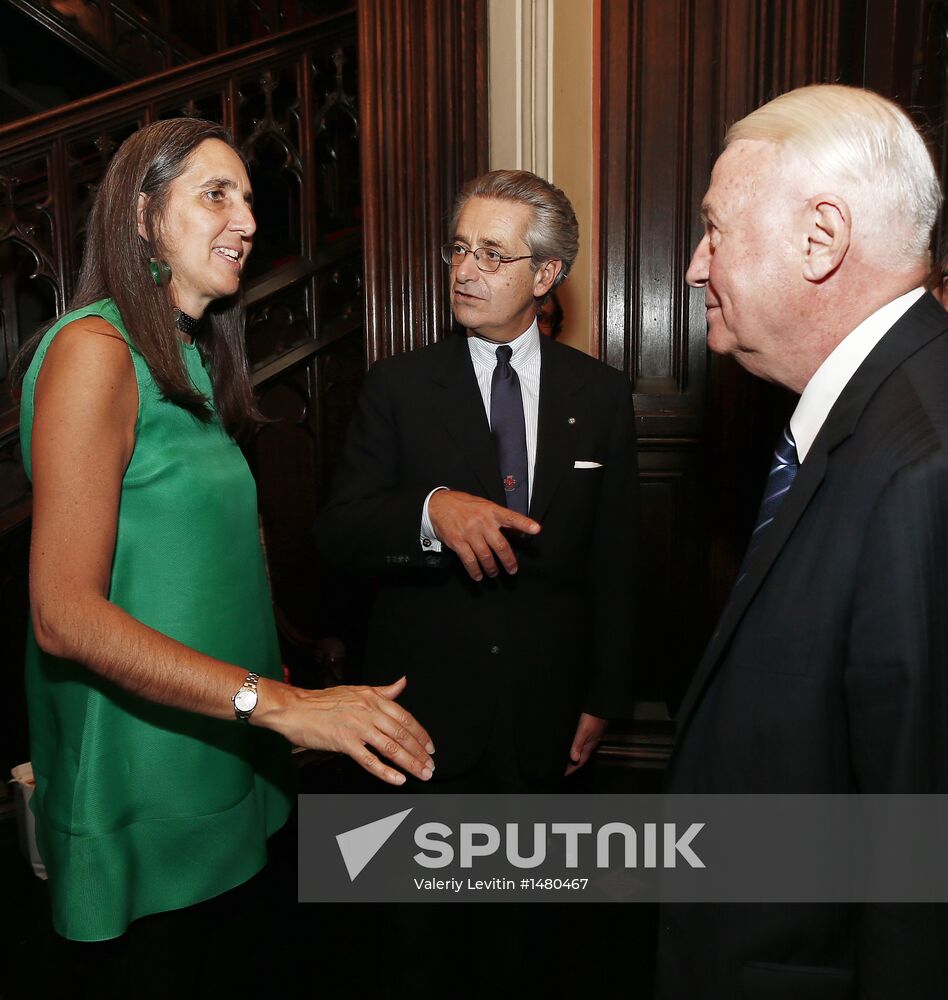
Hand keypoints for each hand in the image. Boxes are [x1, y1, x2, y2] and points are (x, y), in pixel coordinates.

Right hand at [265, 676, 434, 785]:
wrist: (295, 708)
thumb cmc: (324, 701)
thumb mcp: (357, 690)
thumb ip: (383, 690)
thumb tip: (402, 683)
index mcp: (374, 698)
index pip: (405, 718)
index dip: (421, 734)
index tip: (430, 747)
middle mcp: (369, 711)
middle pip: (402, 734)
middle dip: (420, 752)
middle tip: (430, 765)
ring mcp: (358, 727)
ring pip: (391, 748)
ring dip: (410, 763)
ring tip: (421, 773)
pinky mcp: (345, 742)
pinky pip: (370, 760)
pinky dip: (386, 771)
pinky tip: (398, 779)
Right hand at [428, 489, 540, 580]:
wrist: (438, 505)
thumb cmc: (464, 506)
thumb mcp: (484, 506)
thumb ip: (498, 518)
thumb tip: (515, 531)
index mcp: (491, 510)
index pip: (511, 517)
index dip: (524, 524)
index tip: (536, 529)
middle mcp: (482, 522)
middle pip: (500, 545)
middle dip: (508, 561)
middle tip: (512, 570)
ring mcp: (469, 533)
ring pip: (486, 556)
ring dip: (491, 568)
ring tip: (494, 573)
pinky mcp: (458, 542)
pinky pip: (469, 561)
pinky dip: (475, 571)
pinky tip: (478, 576)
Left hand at [564, 712, 607, 775]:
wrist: (600, 706)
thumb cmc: (592, 718)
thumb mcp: (583, 732)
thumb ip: (578, 745)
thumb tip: (573, 758)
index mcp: (589, 745)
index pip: (580, 761)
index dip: (572, 768)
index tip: (564, 773)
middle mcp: (591, 743)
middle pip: (581, 757)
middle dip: (573, 764)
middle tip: (564, 768)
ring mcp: (592, 737)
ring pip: (582, 750)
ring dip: (575, 755)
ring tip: (567, 758)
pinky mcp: (591, 731)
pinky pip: (583, 743)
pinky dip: (577, 746)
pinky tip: (574, 743)